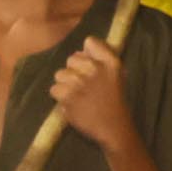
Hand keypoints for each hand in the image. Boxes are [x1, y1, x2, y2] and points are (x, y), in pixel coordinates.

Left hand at [49, 34, 136, 152]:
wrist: (114, 128)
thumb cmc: (114, 101)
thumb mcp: (117, 74)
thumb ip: (102, 57)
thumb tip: (81, 48)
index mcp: (109, 62)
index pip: (90, 42)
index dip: (87, 55)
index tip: (91, 67)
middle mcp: (94, 68)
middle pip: (71, 59)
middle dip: (74, 71)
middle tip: (84, 86)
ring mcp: (80, 82)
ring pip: (60, 74)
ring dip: (65, 84)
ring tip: (77, 96)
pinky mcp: (68, 97)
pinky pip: (54, 89)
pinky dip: (60, 98)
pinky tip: (72, 103)